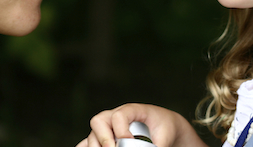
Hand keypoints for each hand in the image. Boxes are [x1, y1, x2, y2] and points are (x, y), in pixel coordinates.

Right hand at [76, 103, 207, 146]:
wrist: (163, 126)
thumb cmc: (165, 128)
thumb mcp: (165, 136)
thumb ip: (157, 145)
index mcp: (131, 110)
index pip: (119, 115)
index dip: (121, 129)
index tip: (128, 140)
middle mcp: (115, 116)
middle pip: (98, 121)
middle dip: (103, 138)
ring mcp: (107, 128)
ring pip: (91, 135)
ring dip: (95, 146)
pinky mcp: (103, 139)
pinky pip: (87, 144)